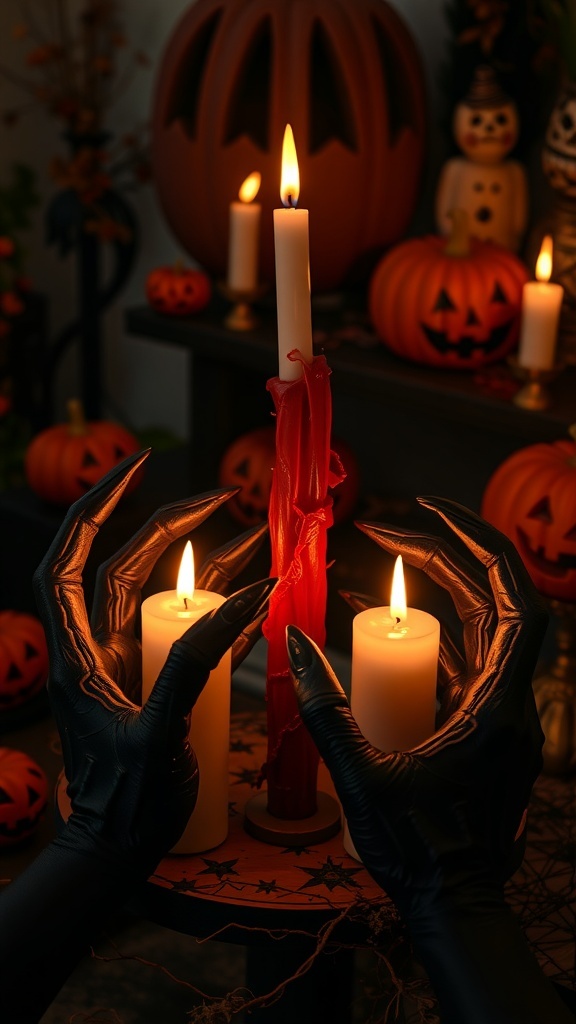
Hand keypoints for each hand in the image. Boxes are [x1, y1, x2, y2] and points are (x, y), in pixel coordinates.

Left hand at [33, 450, 274, 871]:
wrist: (118, 852)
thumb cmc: (128, 802)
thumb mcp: (161, 730)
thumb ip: (200, 661)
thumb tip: (249, 597)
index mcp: (79, 653)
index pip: (72, 558)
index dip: (96, 507)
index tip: (136, 466)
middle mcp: (96, 647)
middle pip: (125, 566)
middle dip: (170, 525)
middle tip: (223, 497)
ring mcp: (125, 662)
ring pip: (157, 595)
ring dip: (201, 564)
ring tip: (253, 537)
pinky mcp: (151, 680)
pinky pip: (183, 630)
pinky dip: (215, 609)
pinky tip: (252, 595)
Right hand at [286, 497, 547, 918]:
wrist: (458, 910)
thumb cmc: (420, 854)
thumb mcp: (361, 776)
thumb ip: (324, 708)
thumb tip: (293, 641)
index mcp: (498, 707)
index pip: (513, 601)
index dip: (479, 546)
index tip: (429, 514)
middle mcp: (512, 703)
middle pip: (496, 604)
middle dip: (447, 557)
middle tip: (390, 533)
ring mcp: (503, 716)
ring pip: (483, 632)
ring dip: (440, 593)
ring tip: (385, 567)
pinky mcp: (486, 731)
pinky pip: (468, 665)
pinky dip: (435, 636)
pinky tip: (392, 630)